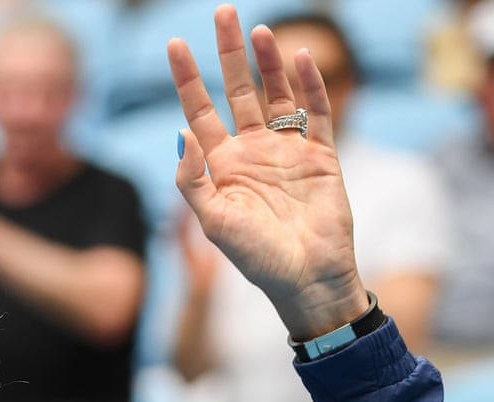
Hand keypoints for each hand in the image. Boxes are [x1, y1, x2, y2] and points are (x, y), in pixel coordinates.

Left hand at [168, 5, 368, 339]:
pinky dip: (310, 86)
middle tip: (222, 12)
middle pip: (238, 91)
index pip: (199, 112)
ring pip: (277, 94)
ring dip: (269, 62)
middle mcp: (253, 151)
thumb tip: (180, 133)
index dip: (188, 79)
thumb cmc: (255, 258)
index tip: (175, 44)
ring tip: (258, 31)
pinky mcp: (321, 156)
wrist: (305, 279)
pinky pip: (315, 113)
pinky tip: (300, 60)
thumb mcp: (213, 221)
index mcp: (222, 166)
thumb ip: (193, 179)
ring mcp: (288, 151)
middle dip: (229, 53)